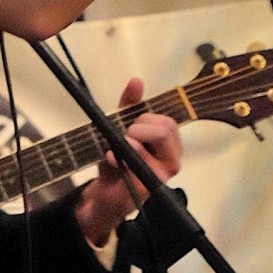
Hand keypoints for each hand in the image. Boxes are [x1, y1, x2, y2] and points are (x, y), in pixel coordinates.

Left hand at [74, 76, 181, 247]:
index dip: (146, 118)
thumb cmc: (116, 160)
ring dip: (132, 141)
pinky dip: (122, 158)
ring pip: (157, 146)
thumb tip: (137, 81)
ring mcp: (162, 174)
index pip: (168, 121)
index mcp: (167, 144)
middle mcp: (171, 158)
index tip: (129, 124)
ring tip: (117, 147)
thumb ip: (129, 106)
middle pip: (167, 129)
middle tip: (124, 136)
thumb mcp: (118, 128)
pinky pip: (141, 166)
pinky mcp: (149, 188)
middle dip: (141, 127)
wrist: (102, 191)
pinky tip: (111, 158)